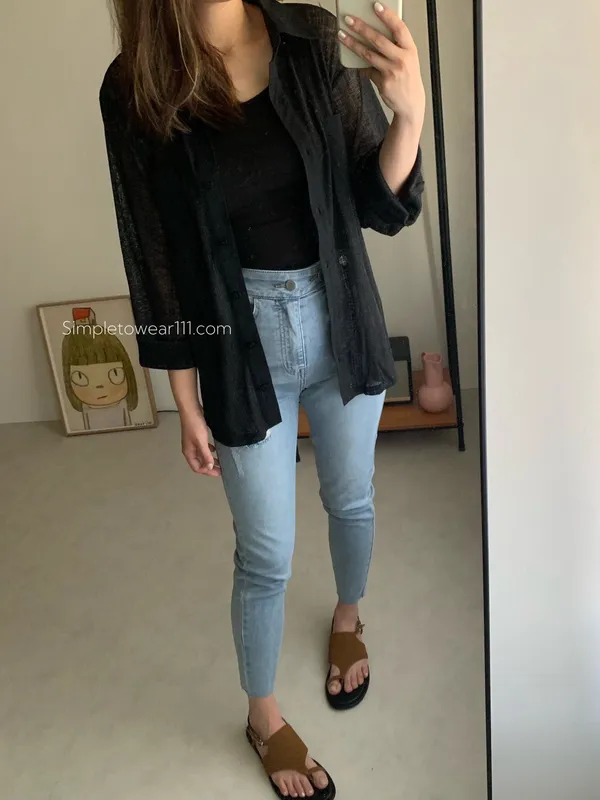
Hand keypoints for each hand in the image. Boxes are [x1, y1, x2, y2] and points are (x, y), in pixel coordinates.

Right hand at [180, 410, 220, 476]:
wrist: (191, 410)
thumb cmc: (195, 426)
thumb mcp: (201, 441)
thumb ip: (205, 454)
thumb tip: (210, 467)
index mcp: (189, 452)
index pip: (197, 468)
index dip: (207, 472)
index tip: (219, 472)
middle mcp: (190, 449)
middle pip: (199, 463)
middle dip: (210, 467)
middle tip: (221, 469)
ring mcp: (193, 443)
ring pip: (202, 455)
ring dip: (210, 459)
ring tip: (220, 461)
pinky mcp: (197, 437)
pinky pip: (203, 448)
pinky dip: (209, 451)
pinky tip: (215, 449)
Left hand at [339, 3, 425, 128]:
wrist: (411, 103)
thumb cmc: (408, 77)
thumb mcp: (408, 58)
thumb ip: (395, 46)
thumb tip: (372, 33)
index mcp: (410, 49)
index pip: (399, 28)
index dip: (388, 16)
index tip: (376, 6)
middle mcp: (402, 59)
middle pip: (378, 40)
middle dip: (361, 28)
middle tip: (348, 19)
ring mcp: (392, 72)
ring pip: (368, 54)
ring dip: (353, 44)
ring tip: (342, 35)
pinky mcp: (383, 82)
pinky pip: (367, 70)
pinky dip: (360, 65)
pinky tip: (352, 60)